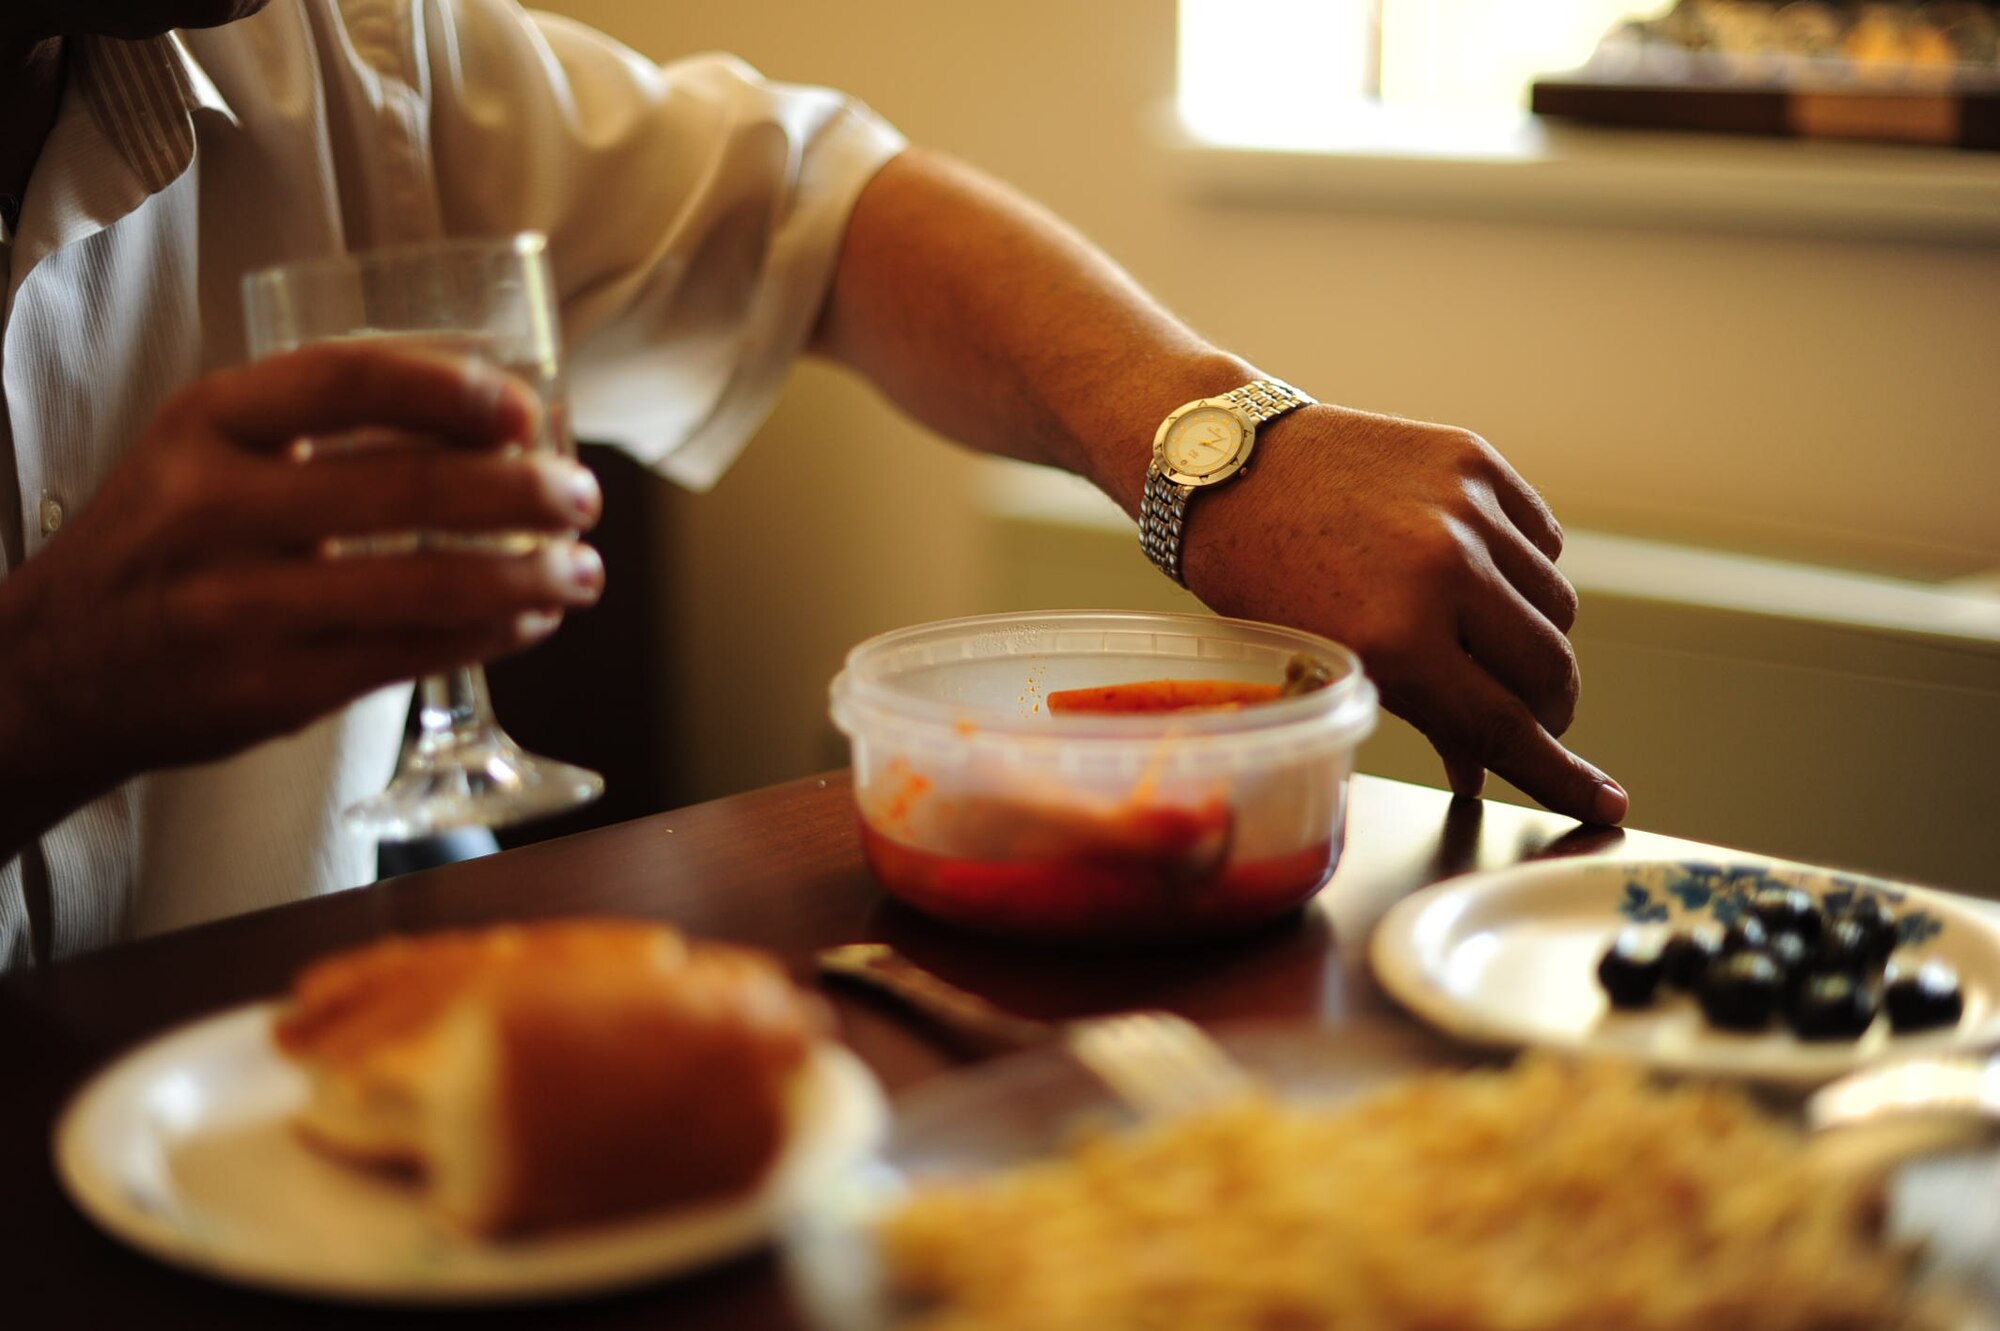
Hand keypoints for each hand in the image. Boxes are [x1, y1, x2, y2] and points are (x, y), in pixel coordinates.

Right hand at [0, 341, 604, 807]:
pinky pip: (409, 656)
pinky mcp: (271, 689)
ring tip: (581, 570)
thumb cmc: (166, 542)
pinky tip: (529, 620)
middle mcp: (217, 508)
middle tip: (581, 497)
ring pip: (425, 587)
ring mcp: (241, 606)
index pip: (349, 379)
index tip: (527, 412)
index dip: (455, 390)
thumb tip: (494, 419)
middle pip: (409, 489)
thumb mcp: (209, 450)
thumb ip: (321, 425)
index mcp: (209, 423)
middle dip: (524, 494)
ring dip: (529, 577)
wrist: (56, 666)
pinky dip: (489, 636)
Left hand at [1184, 403, 1626, 824]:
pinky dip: (1524, 569)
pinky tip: (1480, 577)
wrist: (1229, 465)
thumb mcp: (1328, 659)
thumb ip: (1414, 712)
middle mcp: (1443, 572)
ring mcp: (1466, 510)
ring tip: (1488, 642)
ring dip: (1537, 638)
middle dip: (1548, 710)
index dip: (1560, 775)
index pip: (1505, 728)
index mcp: (1395, 639)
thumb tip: (1477, 767)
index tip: (1606, 800)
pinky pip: (1542, 538)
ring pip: (1558, 604)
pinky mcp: (1474, 461)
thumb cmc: (1260, 577)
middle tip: (1528, 719)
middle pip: (1549, 669)